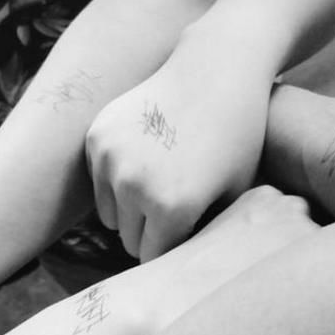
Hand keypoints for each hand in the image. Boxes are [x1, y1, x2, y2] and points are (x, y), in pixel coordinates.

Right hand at [86, 57, 270, 261]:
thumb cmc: (237, 135)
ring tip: (159, 188)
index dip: (170, 252)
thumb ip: (204, 233)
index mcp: (170, 208)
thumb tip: (183, 265)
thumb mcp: (235, 193)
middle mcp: (132, 186)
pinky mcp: (97, 135)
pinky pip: (98, 179)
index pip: (153, 258)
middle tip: (172, 215)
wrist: (216, 70)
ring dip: (129, 209)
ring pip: (109, 213)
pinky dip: (115, 178)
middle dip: (149, 233)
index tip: (182, 241)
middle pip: (129, 238)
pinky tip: (144, 157)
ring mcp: (109, 158)